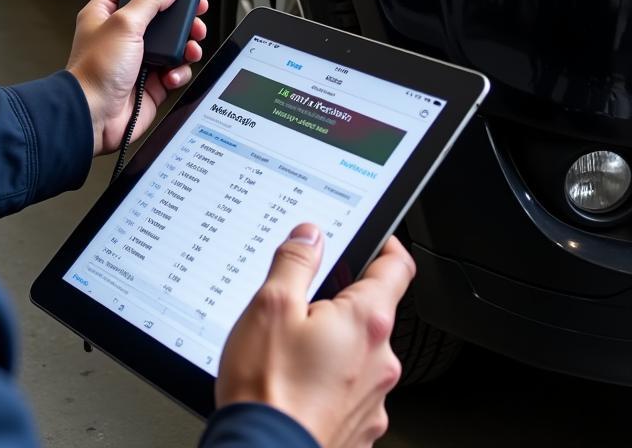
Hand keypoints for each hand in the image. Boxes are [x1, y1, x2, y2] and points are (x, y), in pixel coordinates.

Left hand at [66, 0, 207, 155]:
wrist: (95, 116)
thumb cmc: (94, 72)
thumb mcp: (124, 24)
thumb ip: (150, 0)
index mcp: (105, 14)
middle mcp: (121, 35)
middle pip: (159, 14)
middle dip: (180, 15)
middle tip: (196, 12)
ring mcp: (137, 59)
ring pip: (172, 43)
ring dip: (186, 44)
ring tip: (190, 45)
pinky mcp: (150, 81)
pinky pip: (175, 70)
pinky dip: (179, 71)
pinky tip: (172, 73)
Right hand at [216, 225, 414, 447]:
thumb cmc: (268, 389)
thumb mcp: (270, 305)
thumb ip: (295, 262)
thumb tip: (310, 236)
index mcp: (365, 322)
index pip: (396, 268)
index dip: (387, 246)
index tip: (377, 238)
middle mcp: (380, 361)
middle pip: (372, 313)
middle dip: (341, 301)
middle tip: (302, 300)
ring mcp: (372, 400)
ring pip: (359, 354)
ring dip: (333, 345)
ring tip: (288, 350)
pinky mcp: (358, 428)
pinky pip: (349, 391)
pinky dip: (328, 382)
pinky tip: (294, 384)